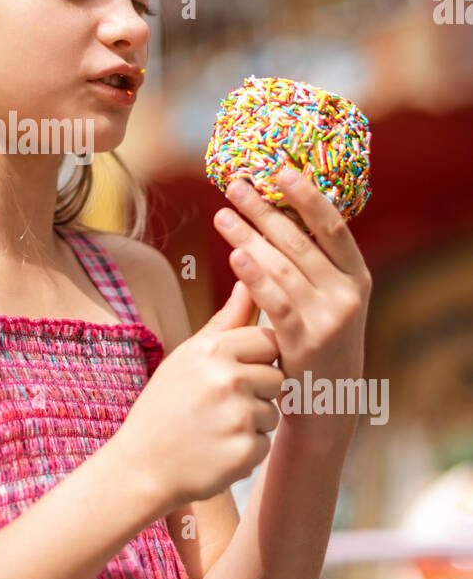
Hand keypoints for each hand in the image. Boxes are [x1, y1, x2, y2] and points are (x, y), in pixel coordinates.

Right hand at [114, 280, 284, 512]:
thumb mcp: (187, 357)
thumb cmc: (165, 406)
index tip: (235, 373)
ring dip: (253, 423)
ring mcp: (239, 416)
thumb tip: (247, 281)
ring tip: (214, 427)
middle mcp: (228, 379)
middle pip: (278, 377)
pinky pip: (265, 444)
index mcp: (213, 350)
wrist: (141, 466)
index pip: (269, 340)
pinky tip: (216, 450)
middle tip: (222, 404)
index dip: (257, 358)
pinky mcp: (245, 451)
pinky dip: (245, 450)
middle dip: (259, 391)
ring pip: (273, 412)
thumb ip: (224, 321)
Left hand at [212, 167, 372, 433]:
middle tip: (234, 186)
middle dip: (264, 210)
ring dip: (249, 236)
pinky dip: (255, 275)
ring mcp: (330, 319)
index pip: (334, 227)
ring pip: (283, 267)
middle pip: (300, 241)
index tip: (281, 169)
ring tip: (222, 215)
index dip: (308, 196)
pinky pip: (276, 301)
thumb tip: (274, 217)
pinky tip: (234, 255)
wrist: (327, 409)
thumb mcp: (326, 303)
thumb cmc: (317, 345)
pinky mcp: (306, 343)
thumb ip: (308, 266)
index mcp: (356, 277)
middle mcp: (348, 294)